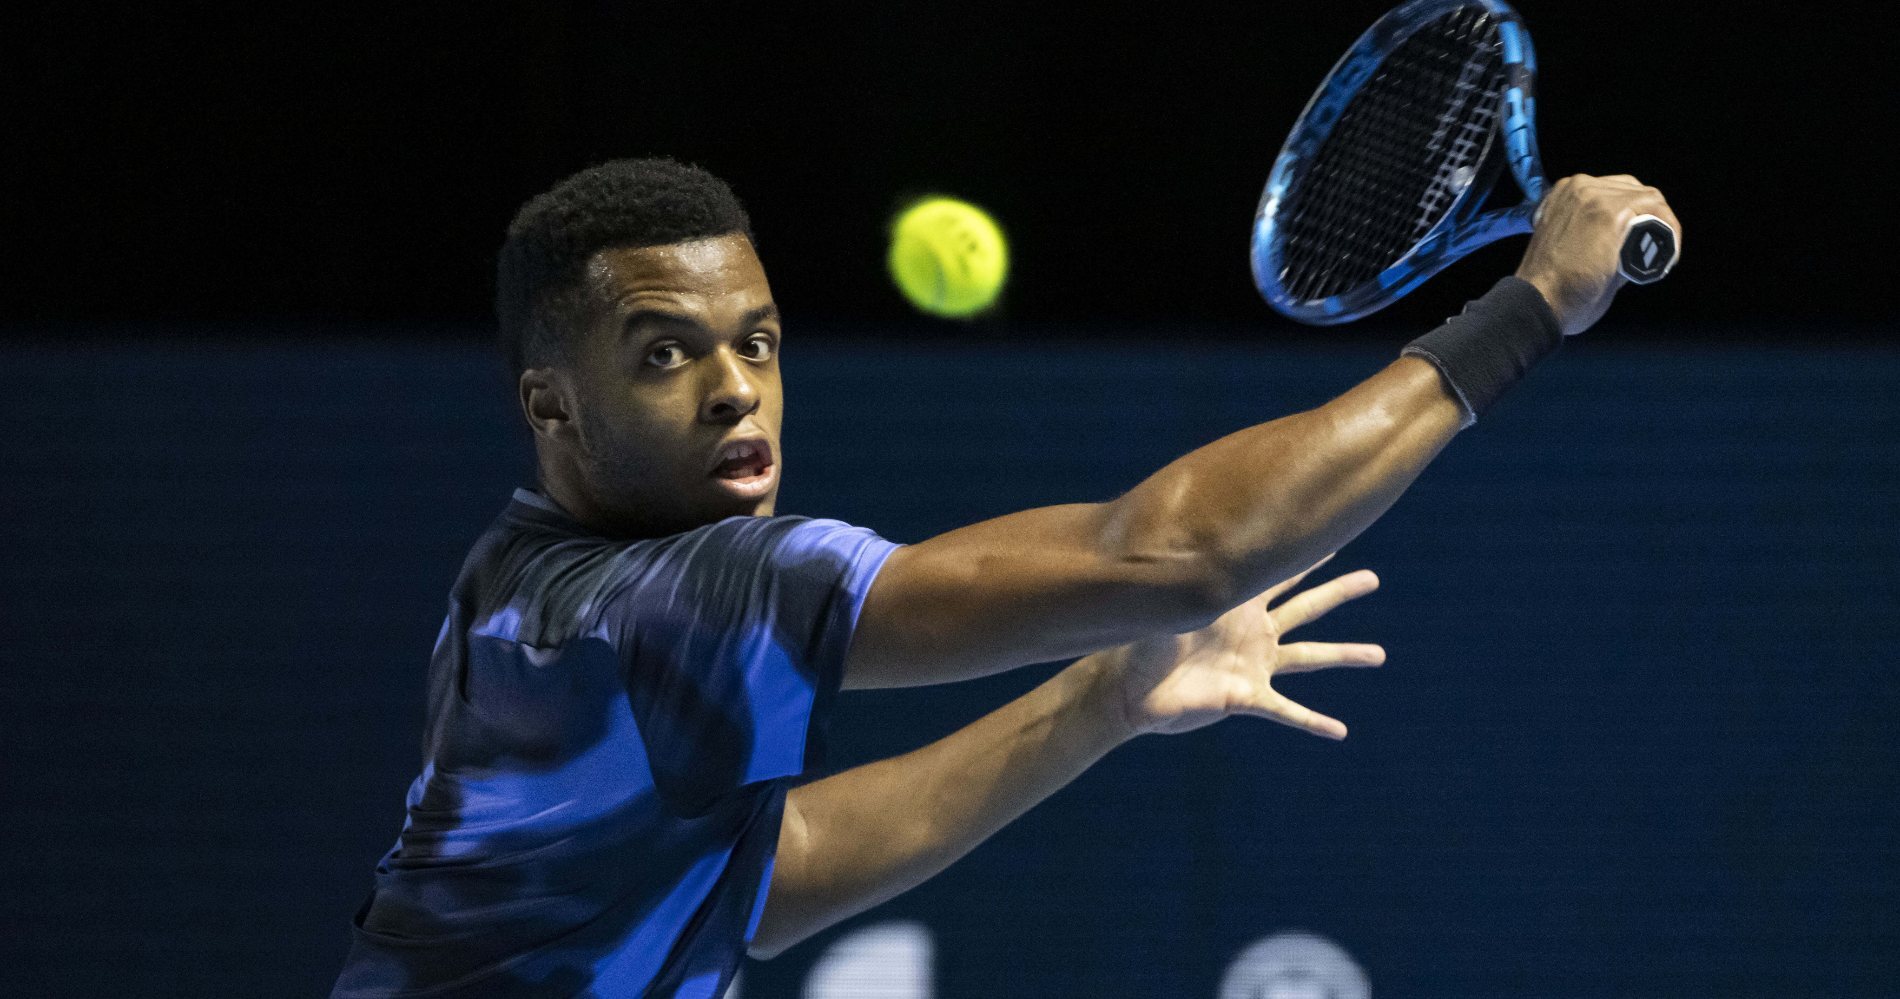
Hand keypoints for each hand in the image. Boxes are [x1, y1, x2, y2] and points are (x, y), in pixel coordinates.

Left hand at [1105, 555, 1383, 740]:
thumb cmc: (1141, 645)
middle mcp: (1253, 633)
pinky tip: (1338, 731)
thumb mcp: (1167, 608)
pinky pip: (1286, 711)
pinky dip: (1312, 721)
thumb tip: (1185, 547)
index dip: (1304, 555)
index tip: (1333, 534)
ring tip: (1379, 654)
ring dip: (1345, 655)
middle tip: (1372, 578)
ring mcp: (1254, 666)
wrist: (1130, 691)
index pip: (1277, 573)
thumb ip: (1185, 582)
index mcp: (1236, 607)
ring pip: (1310, 656)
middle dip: (1339, 591)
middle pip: (1307, 607)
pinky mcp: (1247, 698)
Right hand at [1515, 173, 1682, 335]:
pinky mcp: (1611, 212)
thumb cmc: (1551, 288)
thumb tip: (1631, 242)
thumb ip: (1595, 237)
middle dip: (1651, 217)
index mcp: (1564, 194)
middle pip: (1633, 190)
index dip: (1634, 214)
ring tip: (1662, 256)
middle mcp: (1577, 186)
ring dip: (1662, 225)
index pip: (1614, 191)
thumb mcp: (1568, 246)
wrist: (1539, 302)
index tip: (1642, 241)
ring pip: (1649, 198)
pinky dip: (1668, 232)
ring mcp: (1594, 196)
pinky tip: (1666, 257)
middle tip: (1657, 249)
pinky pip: (1656, 211)